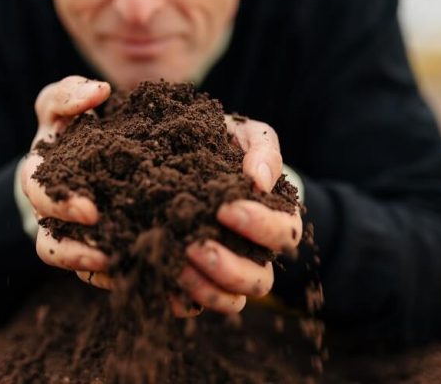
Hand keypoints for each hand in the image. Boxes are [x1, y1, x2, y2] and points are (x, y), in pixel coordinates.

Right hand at [20, 76, 112, 285]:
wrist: (81, 156)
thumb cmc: (68, 127)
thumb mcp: (59, 104)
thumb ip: (69, 94)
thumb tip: (98, 91)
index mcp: (40, 178)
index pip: (39, 195)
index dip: (61, 206)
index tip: (90, 211)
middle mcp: (49, 214)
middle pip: (50, 242)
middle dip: (76, 248)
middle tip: (111, 250)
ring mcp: (70, 236)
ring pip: (71, 266)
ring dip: (94, 271)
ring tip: (124, 271)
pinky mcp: (94, 251)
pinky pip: (99, 275)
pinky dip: (122, 278)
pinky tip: (148, 281)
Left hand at [174, 117, 302, 315]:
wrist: (191, 153)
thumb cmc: (229, 144)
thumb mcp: (248, 135)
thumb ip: (263, 151)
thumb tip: (259, 181)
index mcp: (277, 220)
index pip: (282, 234)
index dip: (260, 227)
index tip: (226, 209)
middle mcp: (255, 255)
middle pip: (260, 282)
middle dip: (231, 269)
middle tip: (197, 246)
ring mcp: (225, 271)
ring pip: (231, 301)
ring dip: (206, 289)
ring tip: (178, 263)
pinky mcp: (194, 280)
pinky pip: (191, 306)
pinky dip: (177, 299)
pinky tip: (158, 276)